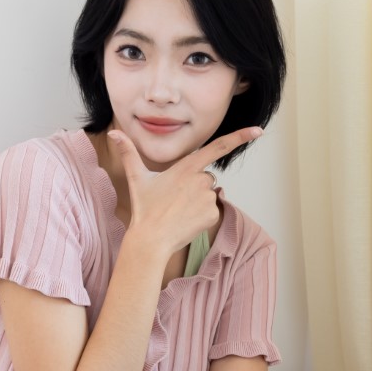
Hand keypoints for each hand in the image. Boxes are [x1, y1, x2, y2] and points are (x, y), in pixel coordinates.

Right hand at [109, 125, 261, 257]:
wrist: (151, 239)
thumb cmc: (144, 208)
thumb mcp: (137, 178)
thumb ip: (128, 153)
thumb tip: (113, 134)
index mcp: (187, 167)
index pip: (218, 147)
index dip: (239, 137)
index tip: (257, 131)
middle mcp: (201, 180)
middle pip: (206, 177)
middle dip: (195, 185)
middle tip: (175, 199)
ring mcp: (208, 198)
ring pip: (208, 194)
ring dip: (198, 201)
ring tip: (178, 211)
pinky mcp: (212, 214)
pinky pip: (211, 211)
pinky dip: (201, 216)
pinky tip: (186, 221)